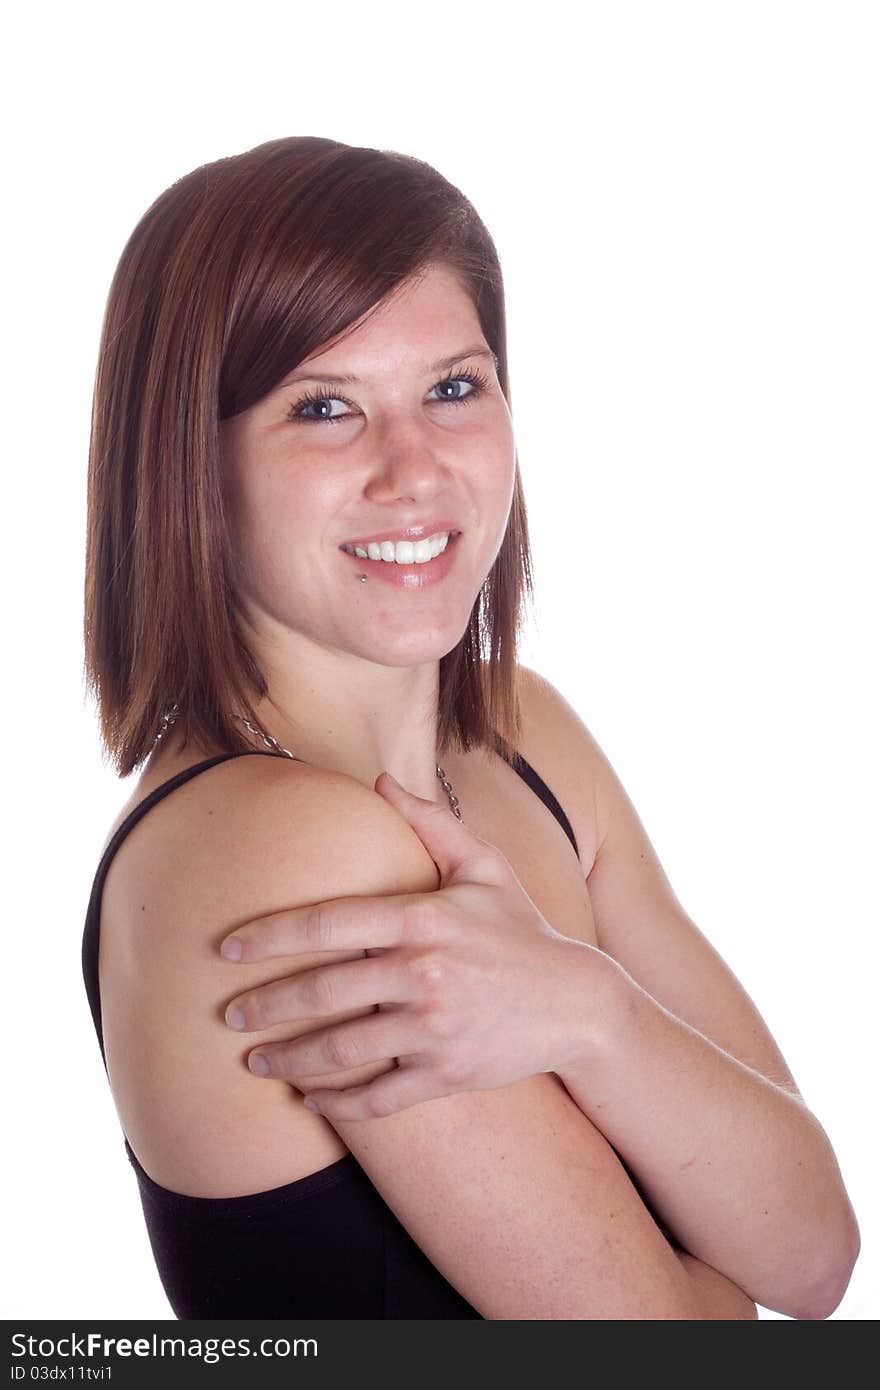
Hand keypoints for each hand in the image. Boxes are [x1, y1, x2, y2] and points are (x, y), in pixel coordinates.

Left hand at [219, 771, 600, 1118]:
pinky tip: (309, 1100)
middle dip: (264, 1006)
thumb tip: (379, 780)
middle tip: (229, 1015)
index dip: (269, 935)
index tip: (226, 949)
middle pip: (322, 992)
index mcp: (423, 916)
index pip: (327, 922)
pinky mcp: (447, 1073)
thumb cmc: (522, 929)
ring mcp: (436, 1027)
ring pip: (340, 1050)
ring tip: (256, 1062)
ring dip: (288, 1060)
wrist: (579, 1003)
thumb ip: (430, 823)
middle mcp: (425, 971)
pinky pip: (377, 1098)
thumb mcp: (485, 867)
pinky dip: (336, 1104)